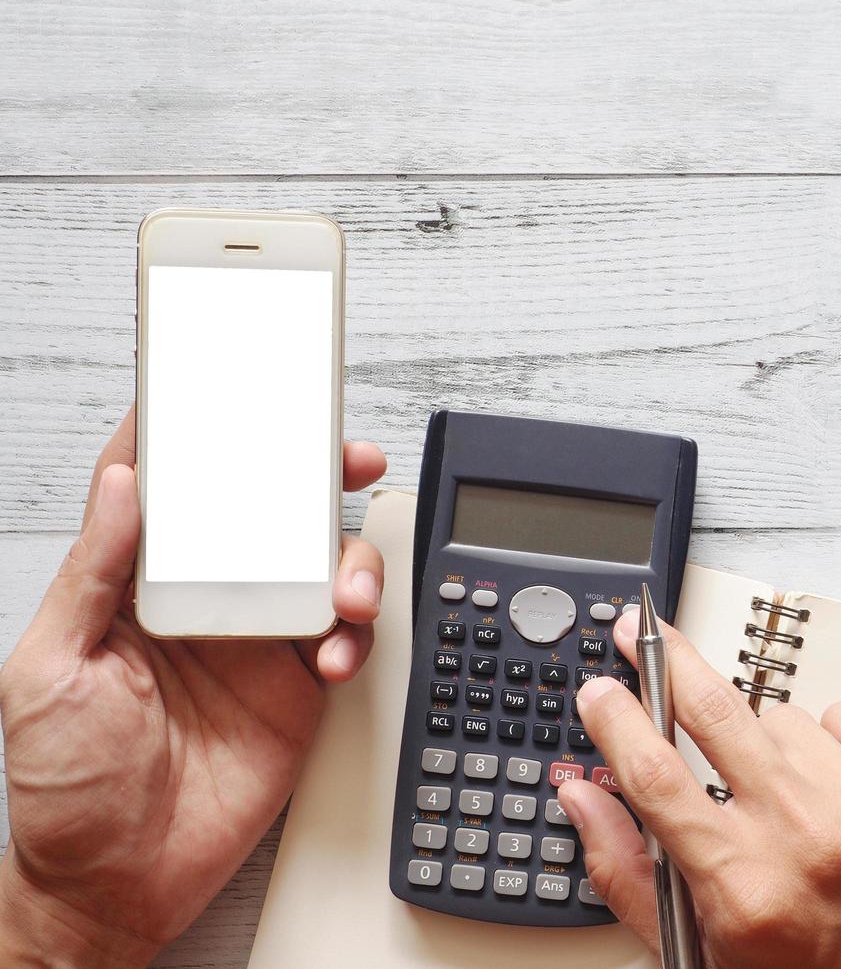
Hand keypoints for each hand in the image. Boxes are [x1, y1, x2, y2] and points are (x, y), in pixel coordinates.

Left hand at [0, 408, 386, 967]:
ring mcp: (257, 641)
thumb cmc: (64, 786)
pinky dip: (357, 635)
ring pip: (321, 567)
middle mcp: (205, 601)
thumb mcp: (49, 670)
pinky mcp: (298, 685)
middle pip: (266, 515)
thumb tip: (126, 484)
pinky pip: (346, 636)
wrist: (118, 884)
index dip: (198, 438)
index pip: (170, 492)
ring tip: (348, 593)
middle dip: (309, 477)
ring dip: (349, 564)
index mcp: (136, 587)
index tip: (227, 391)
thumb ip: (93, 574)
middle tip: (343, 457)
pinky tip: (337, 653)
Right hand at [559, 612, 840, 968]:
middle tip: (643, 635)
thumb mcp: (702, 949)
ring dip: (768, 742)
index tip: (600, 692)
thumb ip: (627, 872)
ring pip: (779, 716)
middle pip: (711, 710)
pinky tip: (838, 789)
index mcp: (741, 883)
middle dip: (667, 660)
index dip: (616, 721)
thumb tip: (581, 794)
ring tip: (791, 797)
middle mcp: (802, 834)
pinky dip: (833, 742)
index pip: (654, 775)